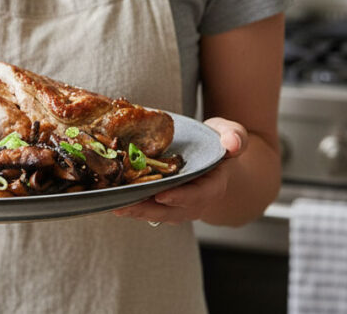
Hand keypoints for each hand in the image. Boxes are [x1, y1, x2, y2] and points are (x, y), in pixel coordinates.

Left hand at [112, 116, 246, 225]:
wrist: (214, 154)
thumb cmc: (220, 141)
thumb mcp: (230, 132)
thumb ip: (234, 136)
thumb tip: (232, 144)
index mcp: (214, 185)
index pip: (199, 195)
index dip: (181, 197)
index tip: (161, 195)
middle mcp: (196, 200)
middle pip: (173, 211)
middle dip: (148, 210)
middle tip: (124, 206)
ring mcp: (180, 204)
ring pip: (158, 213)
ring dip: (136, 211)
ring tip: (113, 206)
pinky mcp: (165, 201)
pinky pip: (149, 206)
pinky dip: (132, 205)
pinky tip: (112, 199)